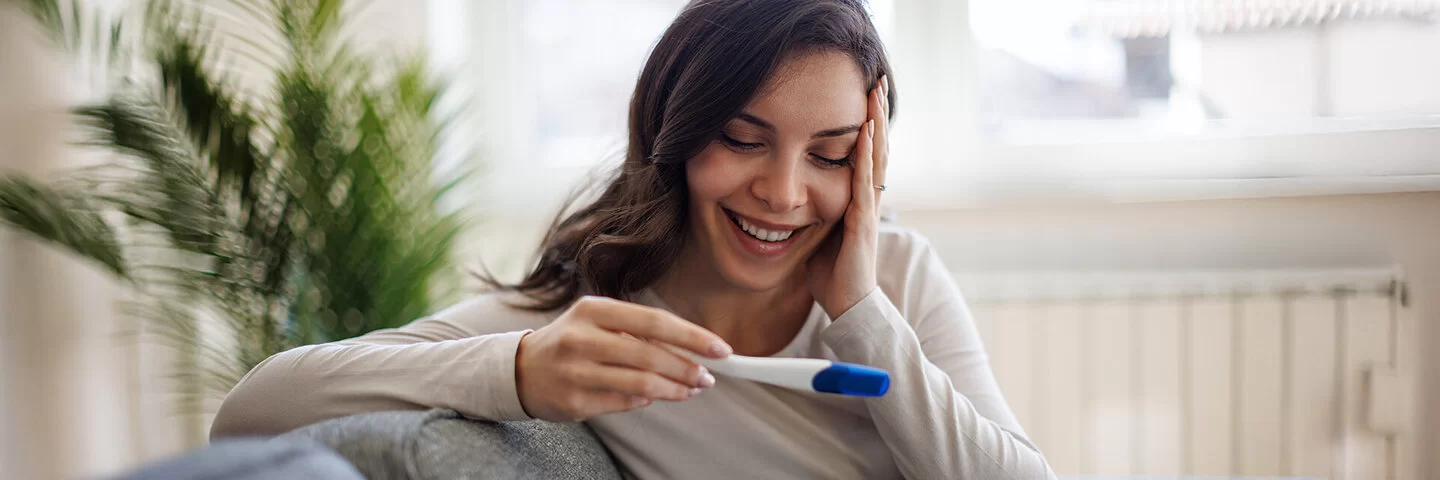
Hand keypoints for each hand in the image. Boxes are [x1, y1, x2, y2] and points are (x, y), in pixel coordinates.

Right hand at [515, 296, 731, 421]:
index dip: (692, 336)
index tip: (720, 349)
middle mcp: (582, 338)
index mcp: (594, 310)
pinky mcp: (574, 401)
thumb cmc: (571, 341)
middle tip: (708, 377)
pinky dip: (647, 400)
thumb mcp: (598, 322)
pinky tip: (656, 396)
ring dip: (675, 389)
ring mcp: (576, 372)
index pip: (655, 321)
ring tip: (690, 389)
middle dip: (688, 369)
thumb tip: (690, 348)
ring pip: (642, 384)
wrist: (522, 369)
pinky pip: (624, 403)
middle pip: (651, 356)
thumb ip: (638, 331)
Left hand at [807, 75, 888, 318]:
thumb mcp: (817, 232)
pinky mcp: (863, 222)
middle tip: (878, 78)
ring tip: (876, 93)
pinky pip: (864, 183)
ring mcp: (868, 208)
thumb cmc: (831, 273)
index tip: (865, 92)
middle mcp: (867, 198)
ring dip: (876, 124)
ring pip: (876, 157)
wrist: (847, 305)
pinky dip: (865, 156)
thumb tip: (788, 197)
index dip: (866, 122)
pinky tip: (866, 133)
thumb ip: (811, 211)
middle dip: (877, 112)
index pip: (865, 151)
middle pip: (876, 146)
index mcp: (857, 198)